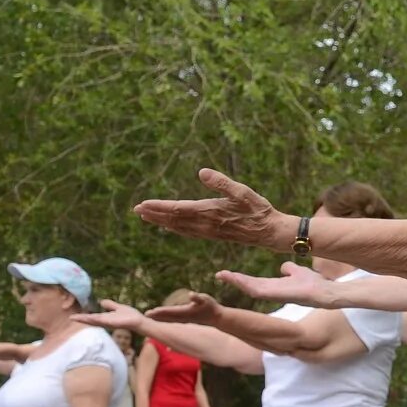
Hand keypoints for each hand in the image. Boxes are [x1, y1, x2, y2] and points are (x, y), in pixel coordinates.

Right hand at [75, 299, 145, 330]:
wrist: (140, 321)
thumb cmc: (130, 316)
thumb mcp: (118, 308)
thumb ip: (110, 305)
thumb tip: (101, 302)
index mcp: (106, 318)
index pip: (92, 317)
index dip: (83, 317)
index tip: (72, 316)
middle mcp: (106, 321)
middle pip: (91, 320)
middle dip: (81, 319)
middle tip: (70, 317)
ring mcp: (109, 323)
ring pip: (95, 321)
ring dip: (86, 319)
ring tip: (76, 318)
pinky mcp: (114, 323)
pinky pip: (104, 321)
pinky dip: (97, 319)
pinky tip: (90, 318)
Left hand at [135, 168, 292, 249]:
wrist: (270, 232)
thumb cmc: (258, 210)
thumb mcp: (242, 191)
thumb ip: (221, 182)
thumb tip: (201, 172)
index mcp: (210, 211)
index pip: (177, 209)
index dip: (158, 207)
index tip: (142, 204)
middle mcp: (205, 224)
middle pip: (173, 220)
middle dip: (154, 215)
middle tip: (136, 210)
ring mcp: (208, 231)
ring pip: (179, 227)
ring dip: (162, 222)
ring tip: (147, 217)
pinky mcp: (213, 234)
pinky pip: (188, 232)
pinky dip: (175, 228)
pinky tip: (171, 227)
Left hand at [147, 294, 223, 325]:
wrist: (218, 318)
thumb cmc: (212, 307)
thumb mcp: (206, 299)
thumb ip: (198, 297)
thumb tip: (191, 294)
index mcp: (186, 312)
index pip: (169, 312)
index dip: (159, 311)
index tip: (149, 312)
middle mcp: (183, 317)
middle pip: (166, 317)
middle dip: (156, 316)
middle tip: (145, 314)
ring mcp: (184, 319)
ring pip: (168, 319)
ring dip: (159, 318)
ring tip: (150, 317)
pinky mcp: (186, 320)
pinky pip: (172, 320)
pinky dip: (165, 320)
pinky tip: (161, 320)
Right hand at [215, 261, 337, 308]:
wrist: (328, 292)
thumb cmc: (316, 284)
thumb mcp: (299, 273)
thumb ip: (290, 270)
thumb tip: (283, 267)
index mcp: (276, 287)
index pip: (254, 282)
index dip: (240, 278)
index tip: (225, 273)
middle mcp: (274, 292)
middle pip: (250, 286)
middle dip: (234, 280)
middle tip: (219, 274)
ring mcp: (277, 295)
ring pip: (252, 290)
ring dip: (238, 282)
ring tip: (223, 275)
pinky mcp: (282, 296)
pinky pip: (262, 292)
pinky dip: (249, 286)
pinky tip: (240, 281)